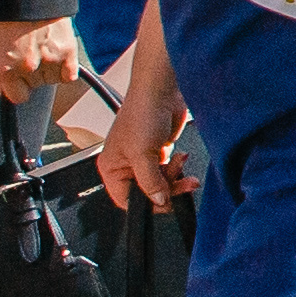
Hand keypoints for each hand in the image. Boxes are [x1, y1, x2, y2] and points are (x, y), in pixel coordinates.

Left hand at [0, 15, 79, 102]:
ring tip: (41, 47)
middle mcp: (26, 68)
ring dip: (49, 70)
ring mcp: (48, 60)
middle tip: (29, 52)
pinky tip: (57, 54)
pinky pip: (69, 76)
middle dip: (32, 74)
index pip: (18, 97)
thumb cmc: (4, 20)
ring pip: (52, 80)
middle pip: (36, 86)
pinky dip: (66, 69)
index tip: (20, 77)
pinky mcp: (67, 51)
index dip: (19, 86)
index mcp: (4, 70)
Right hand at [96, 63, 185, 211]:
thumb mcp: (143, 153)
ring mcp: (143, 159)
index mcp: (112, 168)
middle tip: (183, 186)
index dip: (146, 205)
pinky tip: (182, 157)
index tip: (165, 204)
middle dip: (166, 190)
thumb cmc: (142, 113)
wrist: (161, 91)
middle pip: (146, 192)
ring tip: (183, 166)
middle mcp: (126, 165)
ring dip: (176, 178)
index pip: (126, 199)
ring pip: (161, 182)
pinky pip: (170, 170)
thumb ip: (151, 181)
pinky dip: (178, 167)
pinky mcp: (159, 152)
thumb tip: (159, 202)